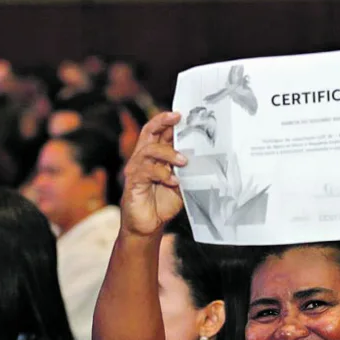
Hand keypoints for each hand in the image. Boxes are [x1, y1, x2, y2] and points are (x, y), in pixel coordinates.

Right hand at [121, 111, 187, 236]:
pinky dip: (162, 174)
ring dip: (168, 153)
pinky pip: (146, 171)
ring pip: (149, 150)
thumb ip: (188, 171)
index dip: (167, 121)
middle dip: (162, 122)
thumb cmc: (163, 203)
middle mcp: (143, 158)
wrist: (149, 225)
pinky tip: (174, 182)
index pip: (158, 132)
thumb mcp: (181, 184)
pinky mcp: (133, 182)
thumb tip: (206, 159)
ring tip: (184, 162)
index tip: (182, 114)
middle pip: (149, 132)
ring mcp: (136, 169)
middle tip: (178, 118)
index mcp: (154, 156)